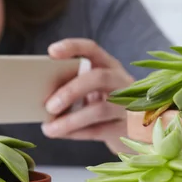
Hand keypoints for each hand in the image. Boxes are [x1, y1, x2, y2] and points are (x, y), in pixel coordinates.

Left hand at [41, 38, 133, 153]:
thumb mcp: (94, 91)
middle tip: (48, 106)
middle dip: (70, 91)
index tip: (51, 52)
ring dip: (70, 120)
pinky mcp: (127, 129)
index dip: (73, 47)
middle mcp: (122, 82)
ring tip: (49, 128)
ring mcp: (128, 106)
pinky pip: (99, 130)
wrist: (139, 132)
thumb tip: (42, 97)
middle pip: (99, 78)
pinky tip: (61, 133)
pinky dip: (76, 133)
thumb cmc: (106, 107)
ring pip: (100, 109)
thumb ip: (74, 87)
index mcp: (110, 66)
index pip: (92, 49)